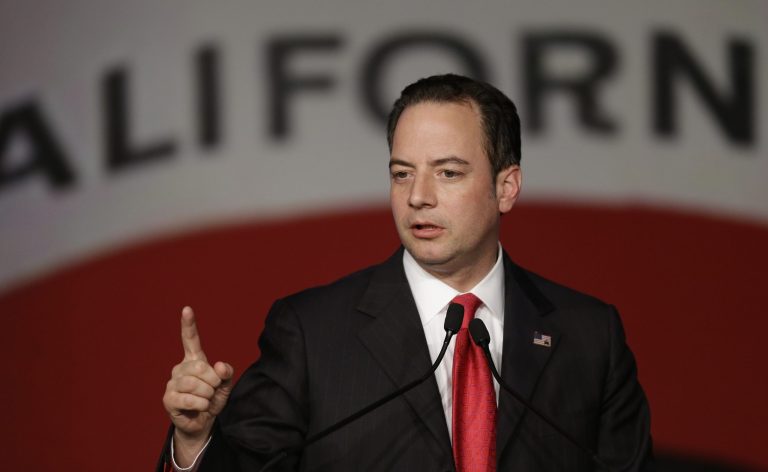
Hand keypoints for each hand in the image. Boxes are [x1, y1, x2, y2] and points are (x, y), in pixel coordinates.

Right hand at [163, 307, 233, 460]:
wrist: (203, 422)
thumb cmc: (212, 399)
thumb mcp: (225, 385)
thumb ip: (227, 373)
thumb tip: (219, 365)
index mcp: (194, 360)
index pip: (190, 339)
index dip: (189, 324)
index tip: (187, 309)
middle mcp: (180, 368)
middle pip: (200, 367)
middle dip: (213, 380)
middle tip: (213, 389)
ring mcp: (173, 383)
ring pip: (195, 384)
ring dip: (207, 394)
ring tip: (206, 399)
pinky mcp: (168, 398)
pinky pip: (188, 398)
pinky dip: (200, 404)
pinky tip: (200, 407)